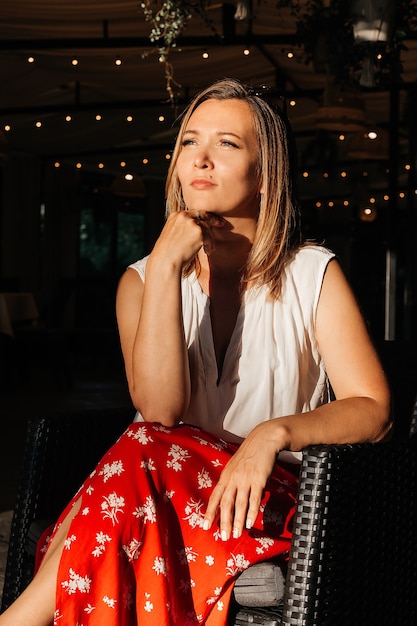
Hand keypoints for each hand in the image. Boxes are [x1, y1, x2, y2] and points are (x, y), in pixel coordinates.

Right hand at [151, 210, 225, 267]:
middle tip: (221, 224)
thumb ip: (182, 228)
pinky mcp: (199, 232)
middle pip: (203, 216)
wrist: (165, 261)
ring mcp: (192, 223)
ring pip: (208, 228)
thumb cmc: (167, 253)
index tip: (210, 219)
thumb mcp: (171, 235)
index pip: (193, 213)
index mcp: (176, 215)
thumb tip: (194, 231)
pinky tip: (207, 252)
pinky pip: (209, 238)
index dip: (203, 216)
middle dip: (213, 220)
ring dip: (210, 239)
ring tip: (207, 250)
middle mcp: (183, 216)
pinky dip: (210, 245)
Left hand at [203, 420, 287, 540]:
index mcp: (226, 476)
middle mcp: (233, 478)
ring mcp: (246, 479)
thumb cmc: (250, 455)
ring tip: (236, 534)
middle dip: (224, 522)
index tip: (205, 526)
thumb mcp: (235, 467)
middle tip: (223, 537)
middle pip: (226, 503)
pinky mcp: (258, 480)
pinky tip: (251, 523)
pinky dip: (252, 512)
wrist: (264, 440)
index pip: (215, 497)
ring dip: (238, 521)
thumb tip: (230, 499)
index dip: (210, 512)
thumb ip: (232, 482)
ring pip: (239, 504)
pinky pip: (254, 499)